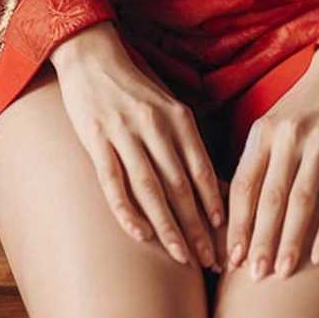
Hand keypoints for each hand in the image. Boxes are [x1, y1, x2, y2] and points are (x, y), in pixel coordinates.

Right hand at [50, 23, 224, 268]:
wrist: (91, 56)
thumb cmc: (134, 88)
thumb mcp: (167, 108)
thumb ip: (187, 144)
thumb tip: (213, 185)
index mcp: (178, 117)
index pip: (202, 170)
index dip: (216, 206)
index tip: (227, 237)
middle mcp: (155, 126)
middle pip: (181, 185)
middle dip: (198, 227)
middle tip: (212, 262)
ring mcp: (125, 132)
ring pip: (151, 188)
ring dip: (169, 227)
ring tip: (182, 258)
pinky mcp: (96, 138)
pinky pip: (114, 181)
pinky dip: (128, 210)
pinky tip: (140, 234)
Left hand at [225, 46, 318, 279]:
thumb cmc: (297, 111)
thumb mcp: (268, 128)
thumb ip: (253, 164)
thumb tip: (231, 216)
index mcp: (263, 133)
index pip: (244, 185)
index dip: (237, 224)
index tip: (230, 257)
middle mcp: (289, 139)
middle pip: (271, 198)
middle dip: (261, 240)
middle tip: (255, 275)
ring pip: (303, 201)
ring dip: (292, 240)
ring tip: (283, 271)